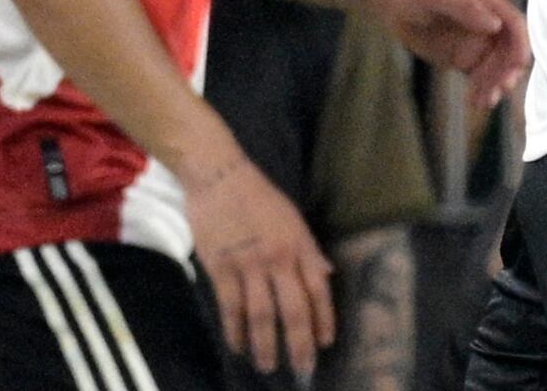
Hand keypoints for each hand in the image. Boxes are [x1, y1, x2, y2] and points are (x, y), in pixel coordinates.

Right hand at [181, 147, 335, 377]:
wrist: (220, 177)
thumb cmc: (259, 196)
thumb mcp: (293, 218)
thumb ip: (308, 250)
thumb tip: (326, 275)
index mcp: (299, 244)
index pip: (318, 288)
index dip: (324, 318)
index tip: (325, 343)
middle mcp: (278, 258)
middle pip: (293, 309)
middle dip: (299, 343)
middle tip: (303, 369)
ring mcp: (249, 265)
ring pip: (262, 315)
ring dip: (266, 345)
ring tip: (268, 366)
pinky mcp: (220, 269)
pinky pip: (231, 308)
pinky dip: (235, 331)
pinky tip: (239, 347)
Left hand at [361, 0, 529, 109]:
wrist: (391, 1)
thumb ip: (464, 7)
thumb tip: (495, 24)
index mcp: (487, 2)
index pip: (515, 24)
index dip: (521, 43)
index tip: (519, 64)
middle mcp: (487, 23)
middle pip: (509, 50)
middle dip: (508, 70)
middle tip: (499, 88)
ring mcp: (476, 42)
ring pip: (497, 68)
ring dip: (495, 84)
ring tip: (483, 100)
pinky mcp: (463, 58)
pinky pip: (479, 77)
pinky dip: (481, 89)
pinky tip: (474, 101)